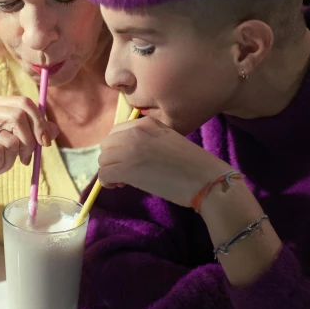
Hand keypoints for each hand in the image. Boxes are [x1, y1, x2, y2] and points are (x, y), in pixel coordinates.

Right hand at [0, 93, 57, 191]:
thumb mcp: (6, 143)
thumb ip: (29, 134)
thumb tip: (55, 130)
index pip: (25, 103)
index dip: (40, 122)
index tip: (45, 142)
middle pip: (20, 115)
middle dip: (30, 141)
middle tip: (26, 160)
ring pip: (11, 139)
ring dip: (10, 160)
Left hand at [98, 116, 229, 206]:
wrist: (206, 179)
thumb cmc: (193, 164)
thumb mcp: (169, 139)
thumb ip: (148, 138)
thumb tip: (127, 152)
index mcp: (147, 122)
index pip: (117, 130)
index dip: (118, 147)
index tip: (128, 159)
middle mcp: (136, 132)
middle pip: (107, 144)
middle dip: (113, 158)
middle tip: (126, 172)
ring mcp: (131, 149)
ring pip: (103, 159)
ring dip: (111, 171)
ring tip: (125, 180)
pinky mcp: (128, 169)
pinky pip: (104, 174)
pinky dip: (108, 182)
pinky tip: (121, 186)